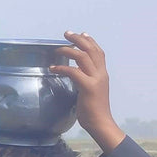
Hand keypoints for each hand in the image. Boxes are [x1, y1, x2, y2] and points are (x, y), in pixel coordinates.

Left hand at [51, 32, 123, 152]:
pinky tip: (53, 68)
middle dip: (79, 39)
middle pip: (92, 50)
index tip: (82, 33)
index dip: (90, 41)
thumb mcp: (91, 91)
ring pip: (84, 57)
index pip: (98, 52)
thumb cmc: (93, 110)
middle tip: (67, 33)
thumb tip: (76, 76)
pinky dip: (62, 67)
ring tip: (58, 48)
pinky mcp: (88, 87)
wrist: (101, 123)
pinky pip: (74, 72)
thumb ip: (85, 81)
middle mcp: (101, 74)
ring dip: (69, 49)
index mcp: (103, 74)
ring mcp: (96, 80)